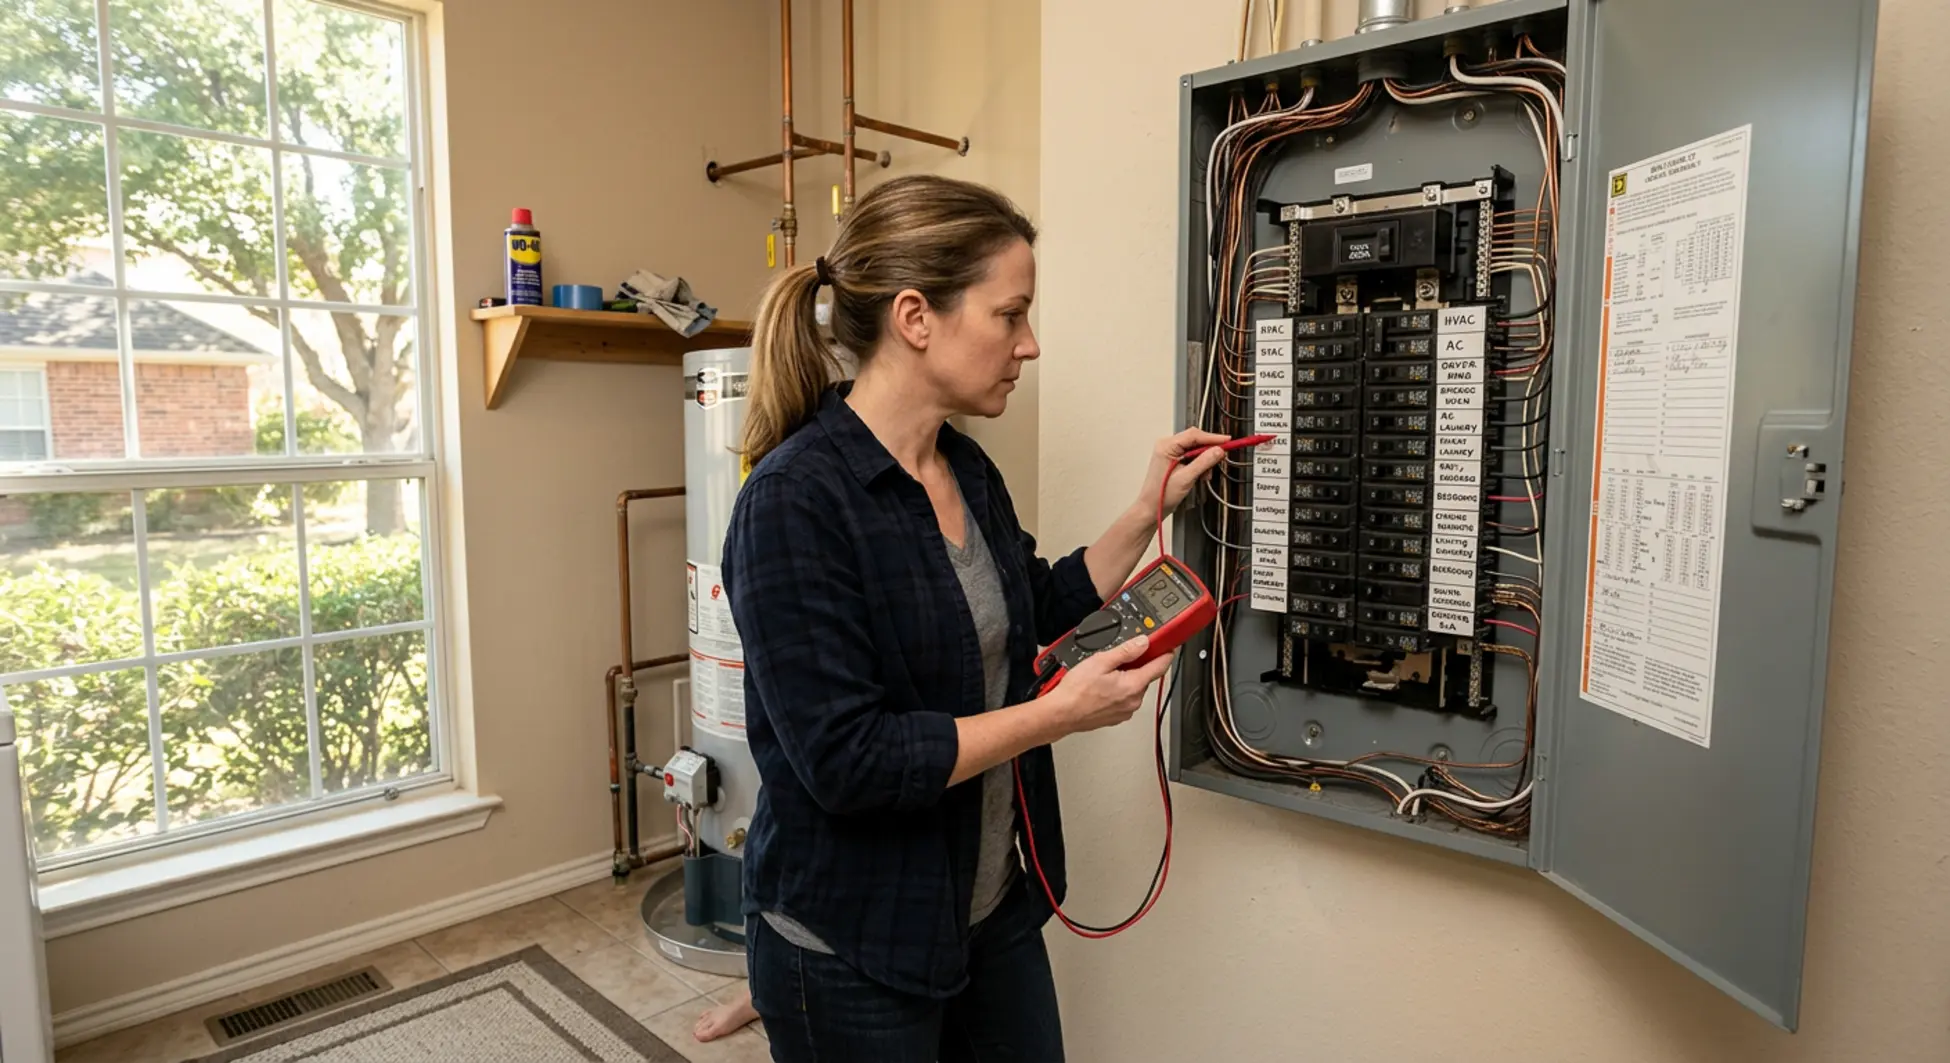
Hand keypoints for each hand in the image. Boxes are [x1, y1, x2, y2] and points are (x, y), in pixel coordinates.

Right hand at [1045, 636, 1173, 735]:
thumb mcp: (1100, 662)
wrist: (1061, 714)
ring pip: (1134, 688)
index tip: (1168, 647)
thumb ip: (1125, 651)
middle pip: (1145, 676)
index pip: (1160, 667)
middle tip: (1119, 658)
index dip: (1165, 654)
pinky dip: (1118, 691)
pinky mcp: (1117, 717)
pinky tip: (1102, 687)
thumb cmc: (1076, 692)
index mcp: (1133, 685)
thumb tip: (1142, 643)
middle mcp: (1134, 701)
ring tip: (1104, 675)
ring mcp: (1126, 711)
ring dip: (1126, 679)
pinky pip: (1125, 699)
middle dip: (1136, 665)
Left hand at [1137, 428, 1230, 516]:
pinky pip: (1191, 457)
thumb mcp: (1186, 478)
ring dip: (1205, 460)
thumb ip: (1203, 462)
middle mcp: (1167, 446)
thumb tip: (1218, 451)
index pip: (1194, 435)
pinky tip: (1201, 476)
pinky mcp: (1174, 460)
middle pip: (1195, 440)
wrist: (1151, 508)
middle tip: (1221, 457)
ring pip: (1195, 449)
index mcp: (1166, 446)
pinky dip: (1200, 465)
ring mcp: (1170, 453)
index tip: (1227, 441)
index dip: (1212, 437)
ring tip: (1206, 475)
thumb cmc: (1161, 495)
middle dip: (1209, 450)